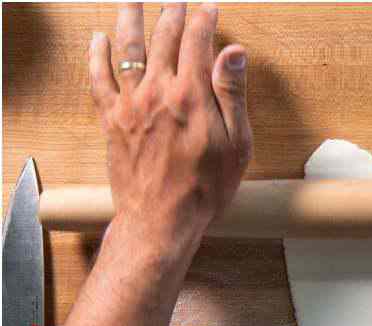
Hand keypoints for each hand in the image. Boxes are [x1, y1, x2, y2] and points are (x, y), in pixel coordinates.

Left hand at [88, 3, 251, 256]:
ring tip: (133, 0)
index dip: (204, 20)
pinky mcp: (112, 118)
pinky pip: (99, 77)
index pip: (197, 42)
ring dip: (131, 18)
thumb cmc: (205, 188)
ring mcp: (131, 102)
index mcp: (192, 95)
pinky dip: (97, 54)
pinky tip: (99, 38)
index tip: (210, 8)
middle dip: (172, 14)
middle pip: (163, 38)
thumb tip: (234, 52)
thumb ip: (232, 94)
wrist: (161, 219)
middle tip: (177, 1)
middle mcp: (157, 90)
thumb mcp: (236, 144)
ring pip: (127, 47)